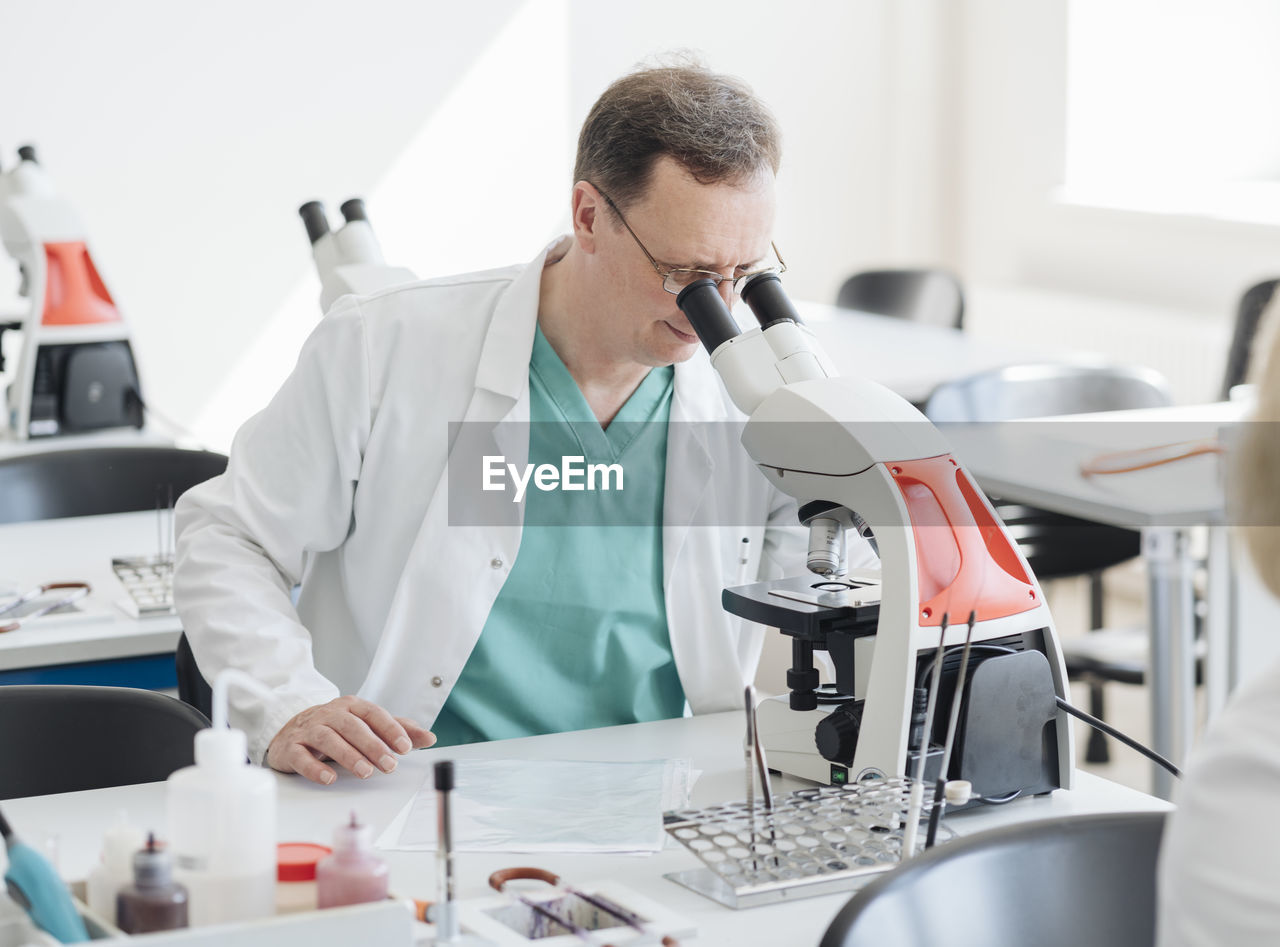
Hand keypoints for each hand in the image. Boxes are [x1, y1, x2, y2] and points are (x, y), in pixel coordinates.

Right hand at [266, 695, 435, 784]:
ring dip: (348, 756)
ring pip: (328, 739)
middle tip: (389, 765)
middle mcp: (330, 715)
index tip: (406, 747)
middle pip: (352, 727)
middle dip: (373, 746)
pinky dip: (315, 768)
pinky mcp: (291, 748)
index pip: (373, 714)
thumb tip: (430, 737)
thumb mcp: (366, 726)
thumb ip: (397, 730)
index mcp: (351, 707)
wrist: (290, 730)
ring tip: (365, 772)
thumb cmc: (335, 728)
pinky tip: (329, 778)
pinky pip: (301, 756)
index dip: (390, 729)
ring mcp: (309, 730)